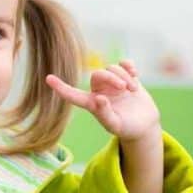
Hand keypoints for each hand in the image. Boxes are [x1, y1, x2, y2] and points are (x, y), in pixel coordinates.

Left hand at [46, 60, 160, 141]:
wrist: (144, 124)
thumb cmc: (126, 128)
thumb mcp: (115, 125)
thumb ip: (105, 113)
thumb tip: (99, 98)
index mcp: (92, 104)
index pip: (73, 95)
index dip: (61, 87)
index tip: (48, 78)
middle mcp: (100, 91)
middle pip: (98, 74)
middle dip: (111, 77)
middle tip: (124, 88)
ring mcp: (113, 83)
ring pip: (112, 68)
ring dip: (124, 76)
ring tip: (132, 89)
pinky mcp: (127, 77)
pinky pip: (124, 64)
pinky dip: (129, 66)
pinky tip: (134, 73)